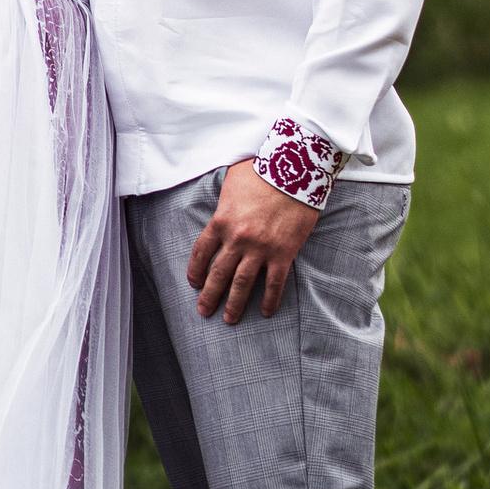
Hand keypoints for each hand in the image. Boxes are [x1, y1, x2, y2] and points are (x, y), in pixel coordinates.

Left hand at [187, 160, 318, 323]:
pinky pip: (274, 283)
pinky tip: (265, 312)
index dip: (196, 270)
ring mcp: (260, 249)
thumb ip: (224, 203)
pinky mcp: (283, 254)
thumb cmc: (262, 170)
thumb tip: (221, 213)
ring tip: (229, 319)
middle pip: (218, 274)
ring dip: (234, 304)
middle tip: (204, 310)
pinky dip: (269, 300)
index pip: (201, 252)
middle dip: (210, 295)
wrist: (295, 169)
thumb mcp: (232, 182)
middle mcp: (237, 239)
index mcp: (221, 221)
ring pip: (242, 284)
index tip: (194, 282)